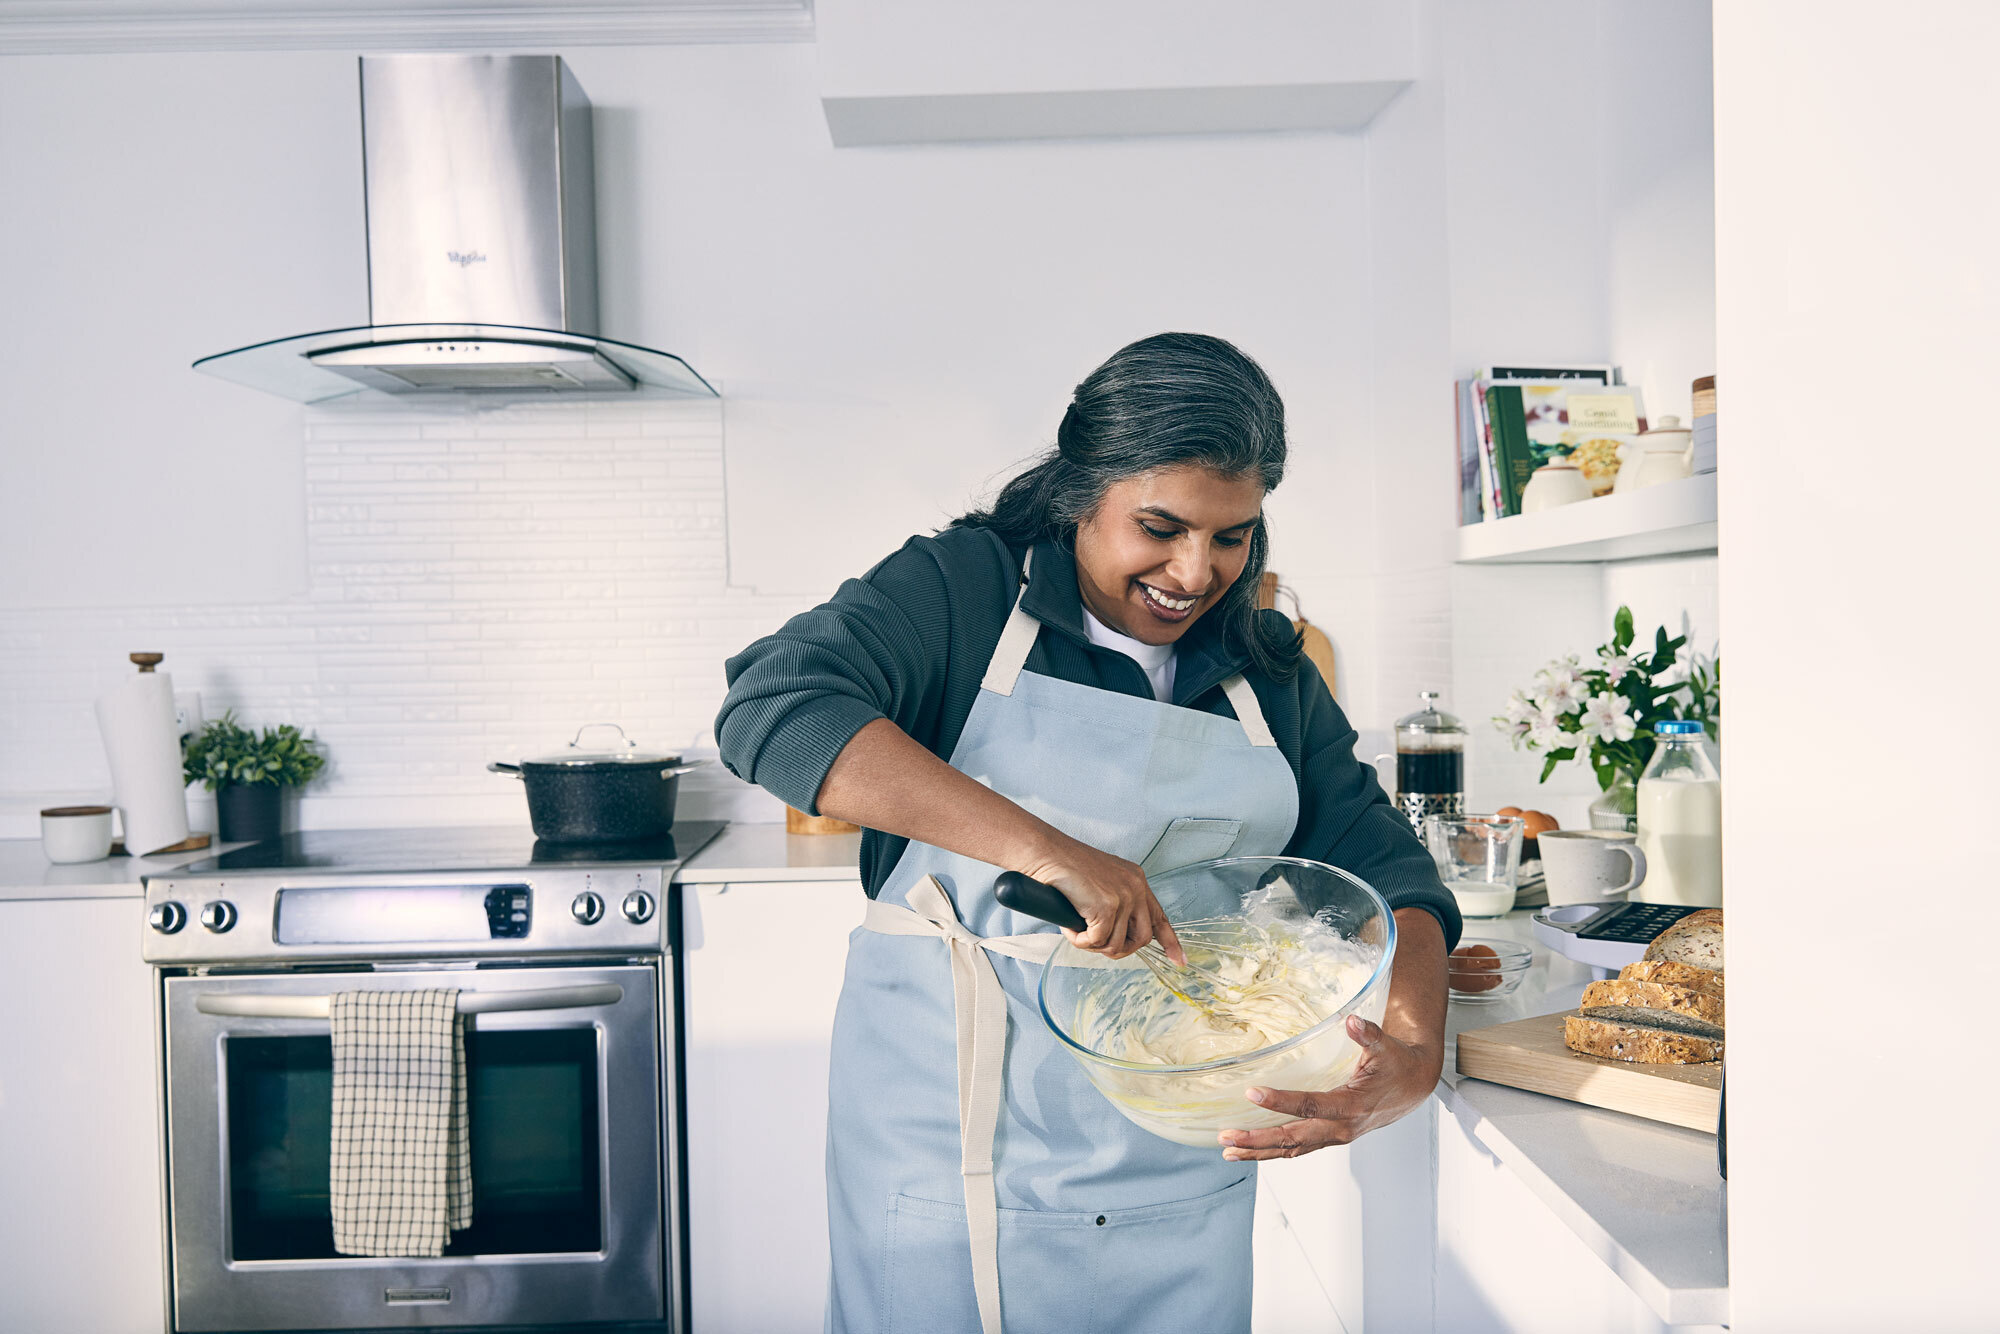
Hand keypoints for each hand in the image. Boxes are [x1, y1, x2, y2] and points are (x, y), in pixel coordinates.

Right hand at [1020, 835, 1182, 962]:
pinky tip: (1069, 926)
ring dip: (1093, 944)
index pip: (1160, 917)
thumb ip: (1116, 903)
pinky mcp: (1106, 906)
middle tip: (1096, 943)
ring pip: (1117, 944)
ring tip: (1077, 929)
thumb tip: (1117, 933)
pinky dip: (1080, 941)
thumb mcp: (1101, 883)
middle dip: (1119, 949)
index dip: (1170, 942)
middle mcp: (1136, 887)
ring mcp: (1123, 897)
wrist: (1046, 853)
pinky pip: (1097, 941)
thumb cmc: (1064, 867)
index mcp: (1137, 880)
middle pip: (1142, 938)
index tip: (1179, 960)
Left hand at [1216, 1014, 1441, 1159]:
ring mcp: (1334, 1136)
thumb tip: (1352, 1020)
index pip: (1311, 1106)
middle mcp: (1342, 1128)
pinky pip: (1298, 1148)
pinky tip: (1251, 1150)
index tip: (1252, 1092)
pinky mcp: (1330, 1137)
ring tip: (1228, 1151)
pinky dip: (1273, 1151)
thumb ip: (1368, 1034)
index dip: (1280, 1101)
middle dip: (1258, 1139)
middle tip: (1226, 1135)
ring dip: (1259, 1151)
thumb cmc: (1397, 1065)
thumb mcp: (1386, 1046)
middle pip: (1293, 1138)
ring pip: (1292, 1149)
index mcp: (1352, 1105)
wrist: (1413, 1088)